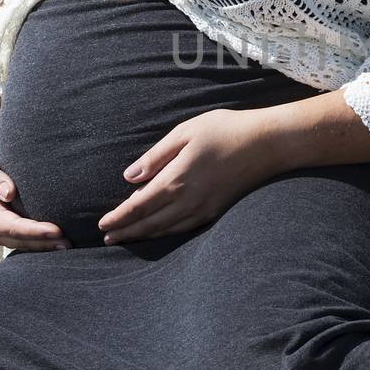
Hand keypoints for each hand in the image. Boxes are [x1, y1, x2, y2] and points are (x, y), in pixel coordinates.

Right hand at [0, 136, 71, 250]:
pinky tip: (61, 240)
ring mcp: (5, 230)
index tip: (56, 231)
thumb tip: (9, 193)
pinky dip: (44, 241)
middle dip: (44, 243)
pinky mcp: (15, 227)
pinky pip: (30, 239)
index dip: (34, 232)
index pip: (13, 228)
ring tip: (68, 245)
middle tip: (68, 243)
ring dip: (46, 246)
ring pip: (27, 244)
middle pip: (22, 241)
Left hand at [97, 108, 276, 244]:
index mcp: (175, 180)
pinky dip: (166, 233)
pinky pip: (184, 228)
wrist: (267, 144)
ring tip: (128, 238)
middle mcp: (187, 200)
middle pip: (149, 223)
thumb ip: (155, 156)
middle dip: (126, 232)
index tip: (102, 225)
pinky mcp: (216, 211)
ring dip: (144, 235)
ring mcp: (203, 208)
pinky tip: (160, 231)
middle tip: (108, 239)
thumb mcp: (185, 133)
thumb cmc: (224, 130)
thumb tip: (129, 177)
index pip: (138, 206)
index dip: (118, 218)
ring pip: (166, 229)